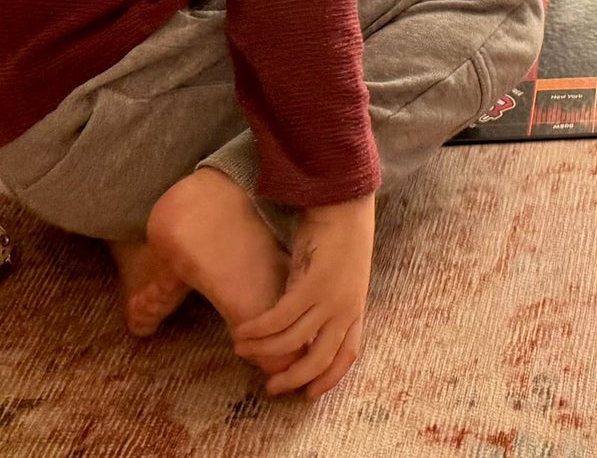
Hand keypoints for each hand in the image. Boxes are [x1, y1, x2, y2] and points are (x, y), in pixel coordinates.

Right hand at [233, 195, 374, 398]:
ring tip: (242, 349)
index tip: (308, 394)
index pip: (347, 355)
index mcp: (355, 307)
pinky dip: (257, 330)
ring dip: (263, 351)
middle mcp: (345, 308)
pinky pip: (278, 320)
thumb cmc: (339, 234)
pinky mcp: (310, 286)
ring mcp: (329, 299)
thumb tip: (306, 323)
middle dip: (292, 378)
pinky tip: (241, 332)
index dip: (328, 379)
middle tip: (270, 386)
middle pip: (318, 359)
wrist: (344, 203)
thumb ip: (328, 300)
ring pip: (292, 343)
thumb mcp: (341, 275)